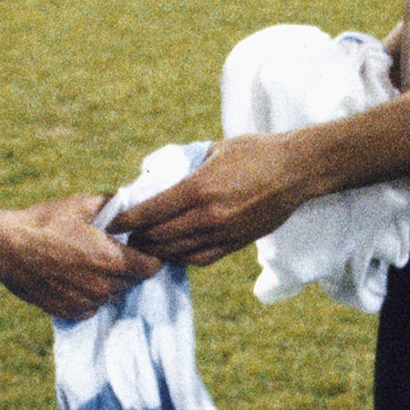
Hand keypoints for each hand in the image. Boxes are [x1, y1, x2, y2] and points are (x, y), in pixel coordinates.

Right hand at [0, 194, 161, 318]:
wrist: (7, 248)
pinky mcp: (69, 312)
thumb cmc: (45, 222)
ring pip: (112, 294)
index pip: (152, 267)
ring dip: (109, 281)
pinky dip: (89, 294)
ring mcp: (86, 303)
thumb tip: (130, 204)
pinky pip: (92, 306)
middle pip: (133, 281)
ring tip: (89, 262)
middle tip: (113, 250)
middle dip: (129, 266)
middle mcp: (103, 287)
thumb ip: (113, 205)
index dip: (151, 255)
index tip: (142, 246)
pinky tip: (75, 276)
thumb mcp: (82, 204)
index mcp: (112, 260)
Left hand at [114, 134, 311, 265]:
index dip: (128, 219)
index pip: (151, 211)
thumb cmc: (255, 152)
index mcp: (199, 188)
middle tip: (123, 236)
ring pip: (177, 251)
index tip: (112, 222)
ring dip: (156, 251)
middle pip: (160, 236)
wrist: (296, 170)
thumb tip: (157, 176)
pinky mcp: (237, 243)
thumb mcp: (214, 150)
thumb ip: (184, 164)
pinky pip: (200, 258)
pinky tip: (172, 253)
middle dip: (137, 237)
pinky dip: (181, 258)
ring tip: (142, 247)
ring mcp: (223, 233)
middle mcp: (208, 215)